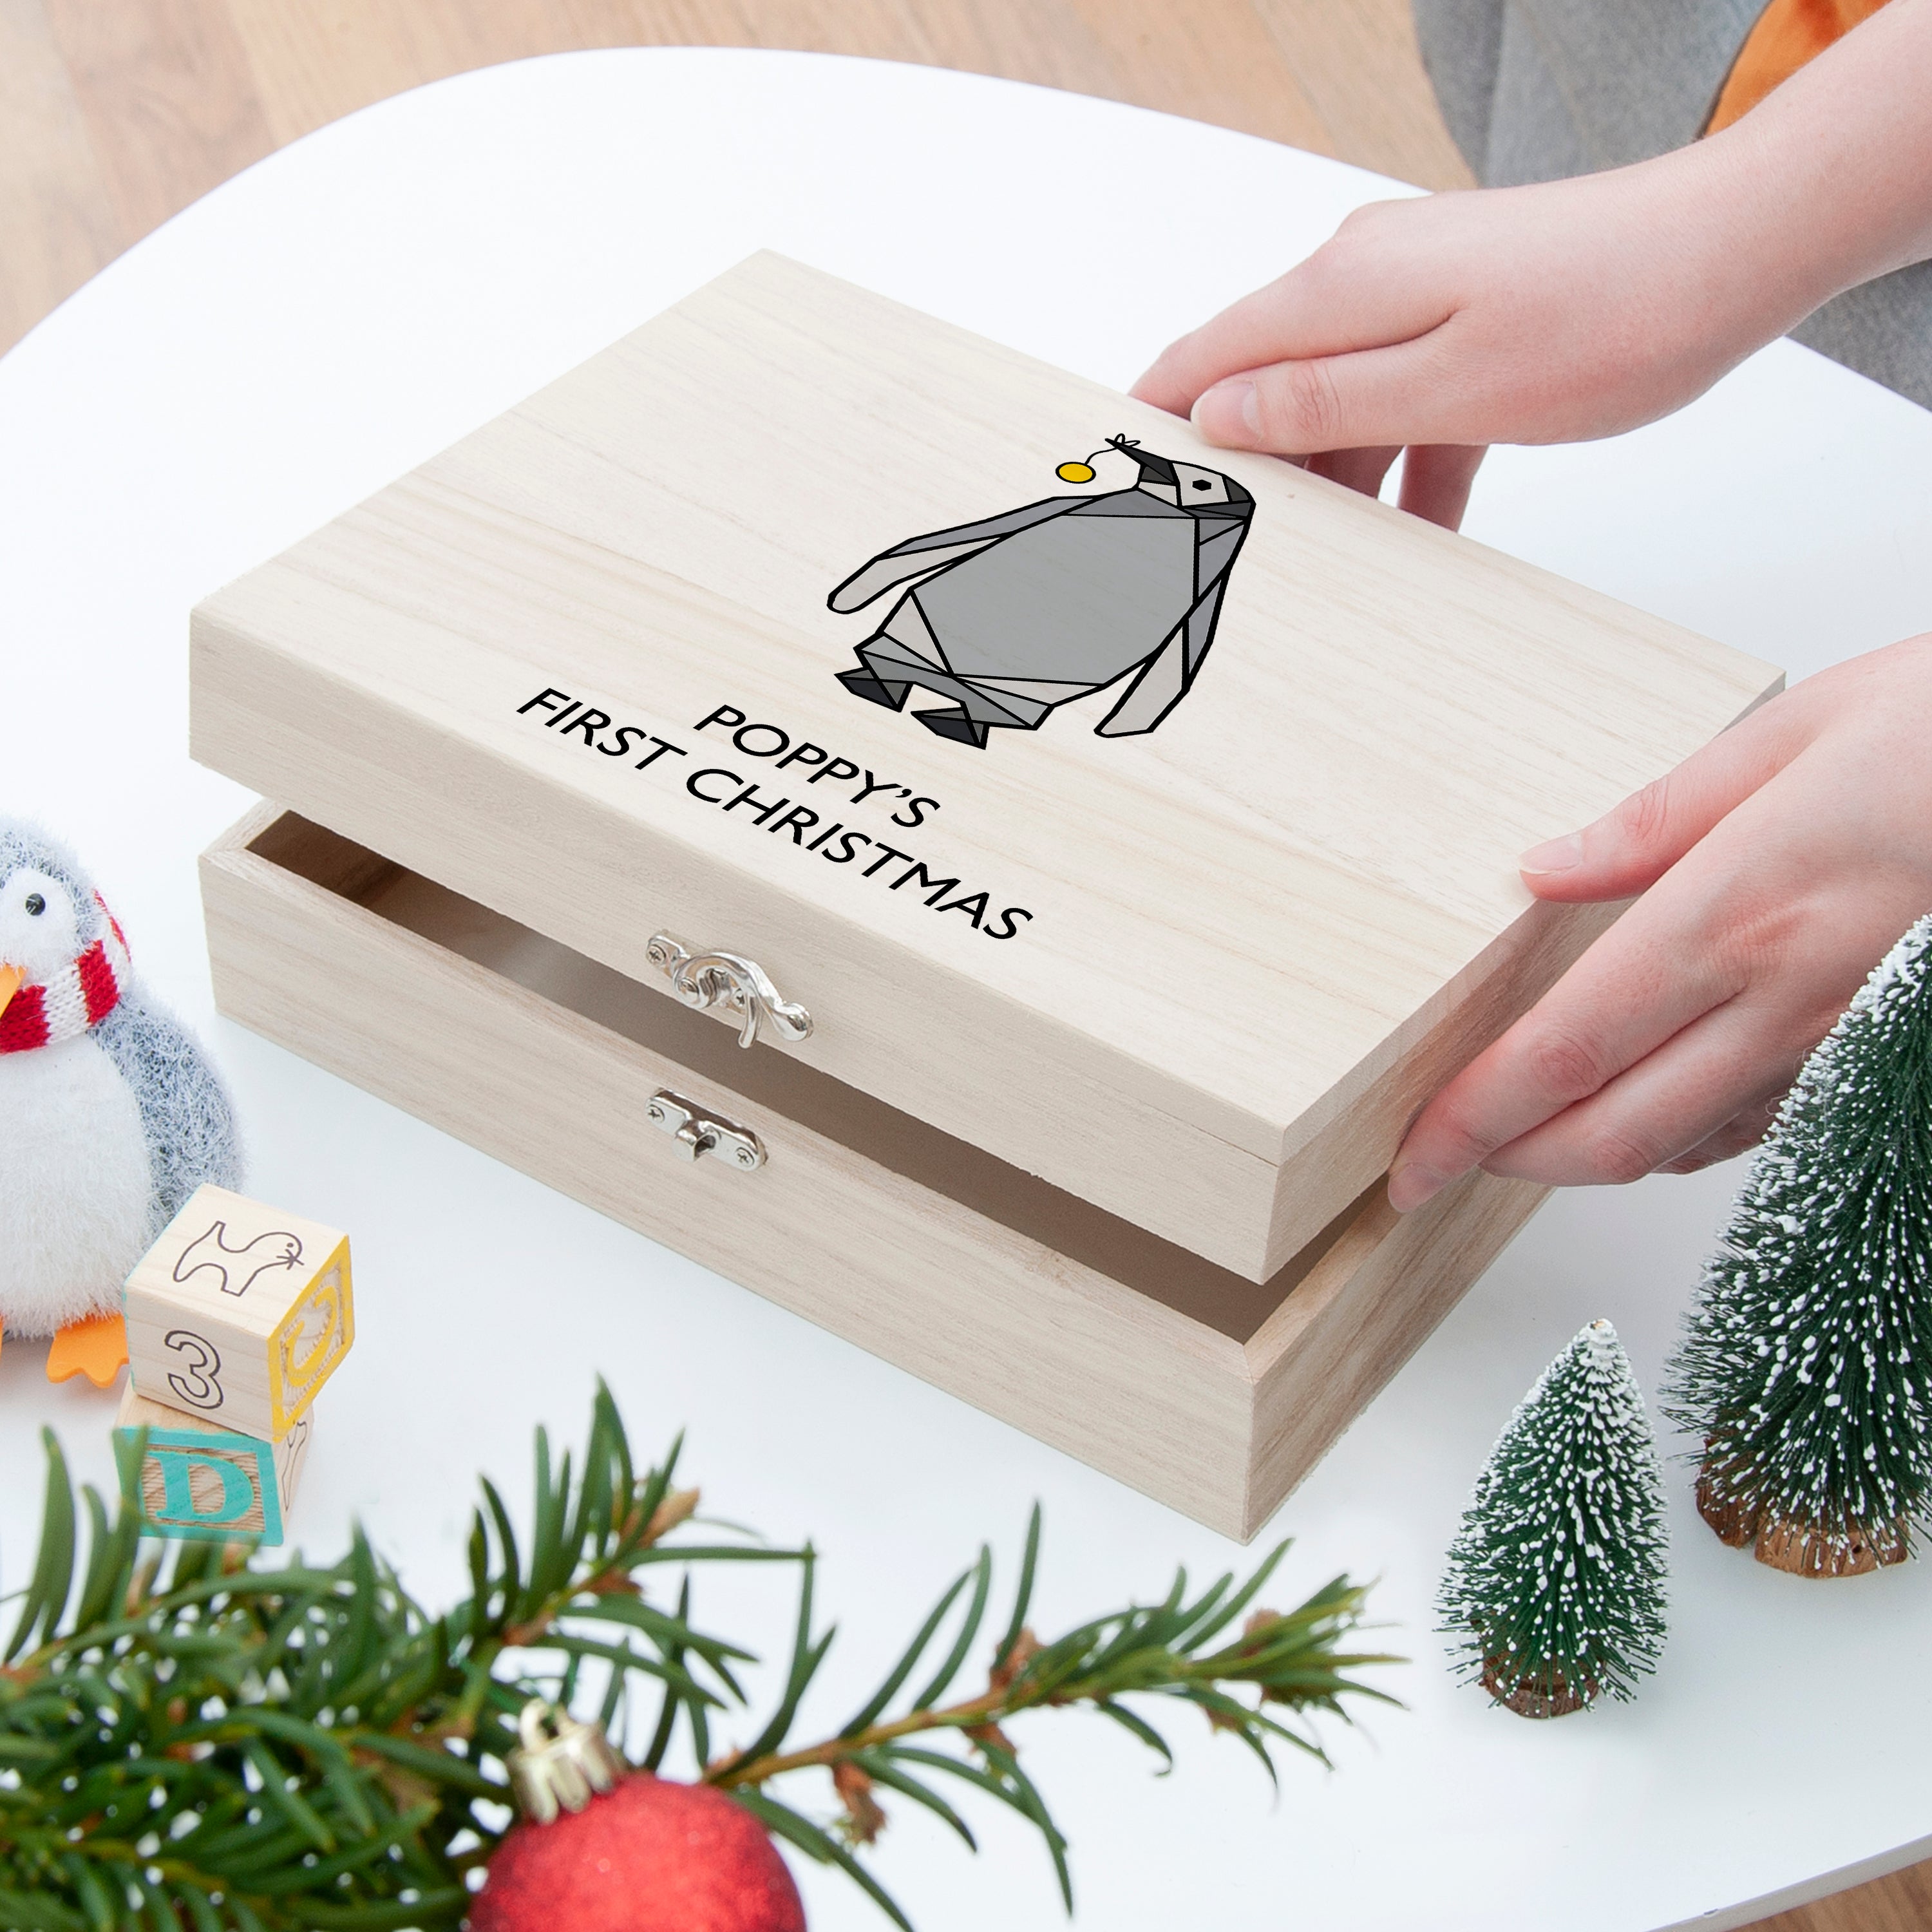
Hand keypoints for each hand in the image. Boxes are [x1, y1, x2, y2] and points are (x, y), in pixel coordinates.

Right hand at [1129, 144, 1823, 530]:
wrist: (1738, 248)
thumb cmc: (1611, 314)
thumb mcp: (1447, 387)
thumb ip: (1322, 400)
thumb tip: (1218, 415)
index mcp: (1339, 288)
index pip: (1200, 358)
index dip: (1147, 427)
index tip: (1116, 496)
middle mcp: (1364, 275)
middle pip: (1261, 383)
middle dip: (1244, 472)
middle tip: (1226, 559)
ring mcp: (1417, 289)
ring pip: (1336, 399)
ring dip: (1334, 480)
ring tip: (1331, 565)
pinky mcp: (1466, 310)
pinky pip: (1405, 398)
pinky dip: (1404, 462)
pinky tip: (1422, 529)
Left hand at [1387, 636, 1931, 1208]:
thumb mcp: (1799, 731)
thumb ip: (1653, 819)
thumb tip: (1541, 871)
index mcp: (1740, 914)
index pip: (1566, 1053)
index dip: (1475, 1121)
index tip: (1412, 1155)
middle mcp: (1789, 1003)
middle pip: (1613, 1136)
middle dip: (1510, 1163)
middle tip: (1441, 1159)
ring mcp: (1845, 1047)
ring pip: (1687, 1147)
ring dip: (1590, 1153)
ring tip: (1524, 1131)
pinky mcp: (1886, 1062)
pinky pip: (1763, 1129)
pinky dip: (1682, 1135)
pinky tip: (1648, 1102)